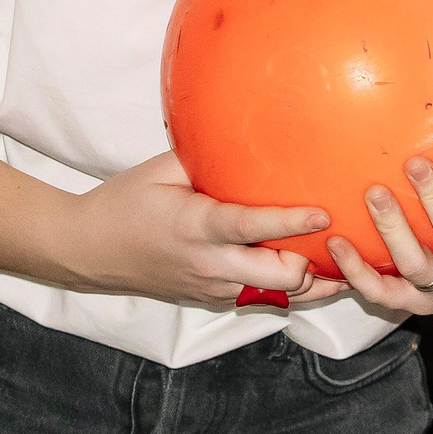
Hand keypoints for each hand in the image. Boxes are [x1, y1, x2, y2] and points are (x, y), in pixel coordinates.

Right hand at [66, 151, 348, 310]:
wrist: (89, 251)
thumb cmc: (124, 202)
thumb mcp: (162, 169)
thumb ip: (206, 156)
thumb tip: (249, 132)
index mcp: (196, 226)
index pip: (251, 228)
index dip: (291, 223)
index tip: (324, 213)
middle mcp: (208, 265)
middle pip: (276, 279)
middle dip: (311, 266)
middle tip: (337, 241)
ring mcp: (210, 289)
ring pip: (275, 298)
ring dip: (307, 283)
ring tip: (343, 262)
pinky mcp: (210, 302)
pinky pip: (257, 300)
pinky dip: (283, 288)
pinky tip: (308, 270)